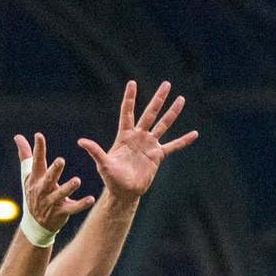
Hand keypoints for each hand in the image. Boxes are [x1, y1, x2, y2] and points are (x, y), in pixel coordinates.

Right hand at [17, 132, 92, 239]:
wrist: (35, 224)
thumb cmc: (34, 193)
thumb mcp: (28, 175)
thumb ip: (26, 155)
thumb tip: (18, 136)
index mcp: (36, 179)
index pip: (36, 162)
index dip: (38, 149)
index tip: (39, 136)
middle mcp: (43, 190)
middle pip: (48, 179)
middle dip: (54, 170)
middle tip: (61, 160)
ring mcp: (51, 202)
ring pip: (60, 194)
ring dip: (68, 188)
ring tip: (77, 180)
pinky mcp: (61, 212)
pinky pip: (72, 208)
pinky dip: (81, 204)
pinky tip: (91, 199)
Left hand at [79, 80, 198, 202]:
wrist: (124, 192)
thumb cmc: (111, 179)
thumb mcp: (103, 164)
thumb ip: (95, 151)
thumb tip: (81, 141)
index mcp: (125, 135)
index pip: (128, 112)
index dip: (130, 98)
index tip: (132, 83)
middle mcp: (138, 136)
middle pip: (150, 113)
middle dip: (158, 99)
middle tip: (166, 84)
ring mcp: (149, 144)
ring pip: (163, 125)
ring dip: (172, 113)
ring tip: (181, 99)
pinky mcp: (157, 155)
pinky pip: (173, 146)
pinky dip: (183, 141)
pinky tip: (194, 134)